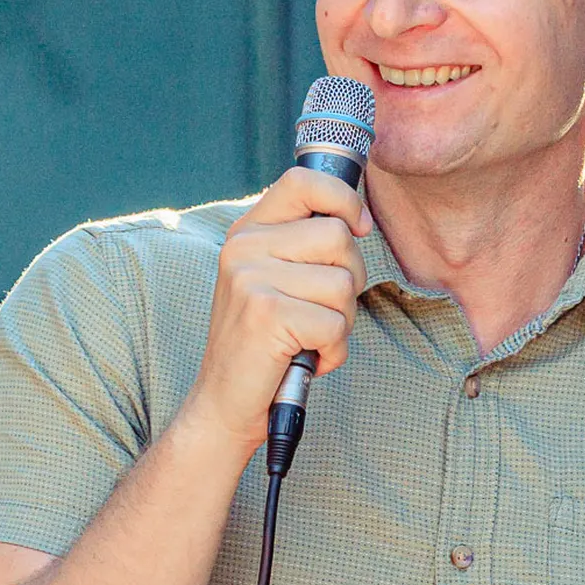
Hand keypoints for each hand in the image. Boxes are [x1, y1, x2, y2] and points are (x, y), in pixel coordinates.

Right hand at [183, 166, 371, 454]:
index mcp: (248, 231)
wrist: (225, 404)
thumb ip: (304, 244)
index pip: (303, 181)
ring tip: (307, 336)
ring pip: (344, 283)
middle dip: (348, 280)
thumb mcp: (276, 279)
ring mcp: (251, 278)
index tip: (358, 228)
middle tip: (318, 311)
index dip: (343, 198)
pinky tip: (305, 357)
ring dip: (341, 321)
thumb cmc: (266, 342)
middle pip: (339, 237)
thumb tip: (359, 219)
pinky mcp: (266, 313)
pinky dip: (333, 349)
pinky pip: (336, 323)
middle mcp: (244, 247)